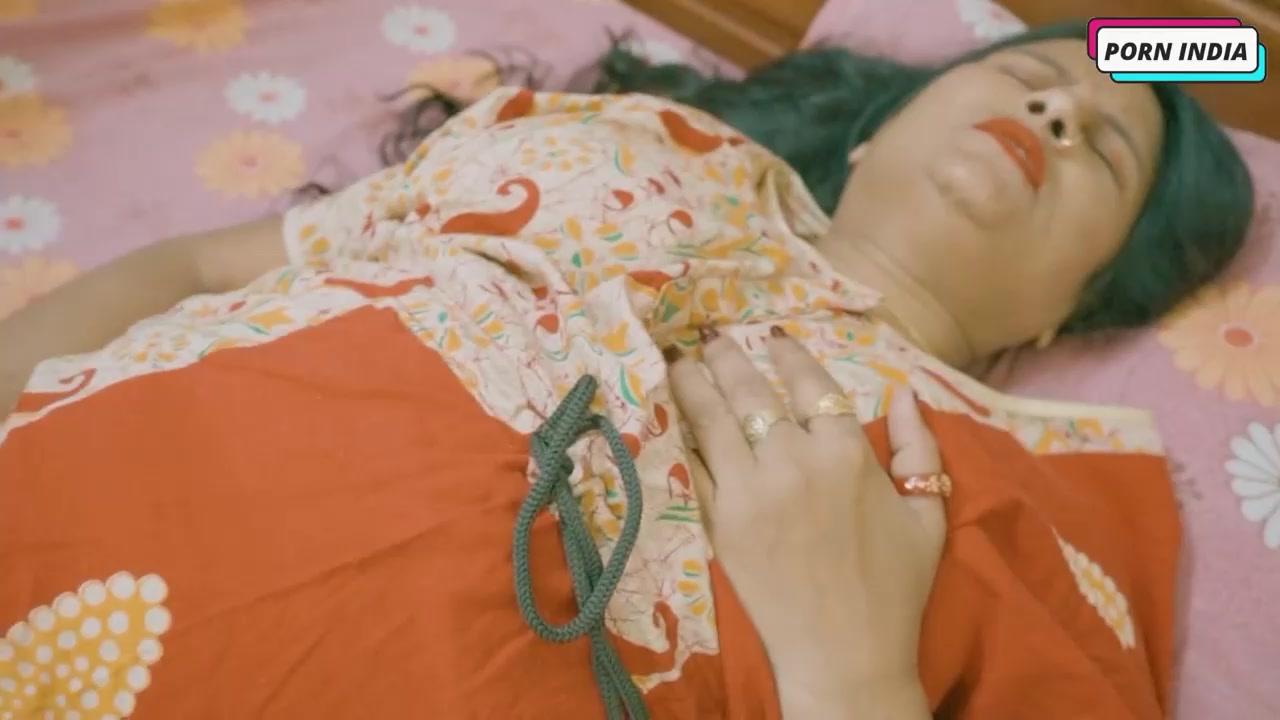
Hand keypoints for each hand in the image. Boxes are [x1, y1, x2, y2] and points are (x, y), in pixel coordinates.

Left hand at [666, 327, 945, 715]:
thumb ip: (918, 449)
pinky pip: (697, 466)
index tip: (773, 337)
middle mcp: (794, 461)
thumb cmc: (894, 587)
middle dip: (728, 358)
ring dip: (694, 384)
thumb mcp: (926, 515)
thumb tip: (903, 393)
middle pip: (752, 392)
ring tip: (678, 359)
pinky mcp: (720, 522)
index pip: (810, 384)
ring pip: (714, 420)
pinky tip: (674, 416)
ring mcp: (750, 491)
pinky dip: (684, 436)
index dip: (789, 355)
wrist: (844, 655)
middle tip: (710, 337)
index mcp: (848, 453)